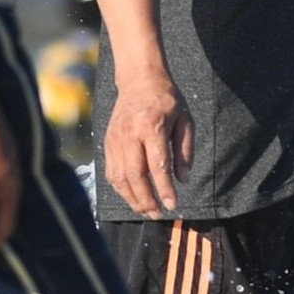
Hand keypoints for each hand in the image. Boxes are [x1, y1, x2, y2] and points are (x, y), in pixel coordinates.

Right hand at [103, 72, 192, 218]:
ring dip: (132, 198)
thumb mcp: (185, 120)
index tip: (173, 204)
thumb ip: (184, 150)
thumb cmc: (167, 100)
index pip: (157, 165)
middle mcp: (130, 134)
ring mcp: (115, 139)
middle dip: (147, 199)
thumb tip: (184, 180)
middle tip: (158, 214)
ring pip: (119, 177)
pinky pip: (111, 172)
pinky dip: (121, 188)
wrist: (139, 80)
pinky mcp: (107, 143)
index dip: (165, 188)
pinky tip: (132, 196)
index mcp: (151, 126)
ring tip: (146, 210)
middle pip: (135, 175)